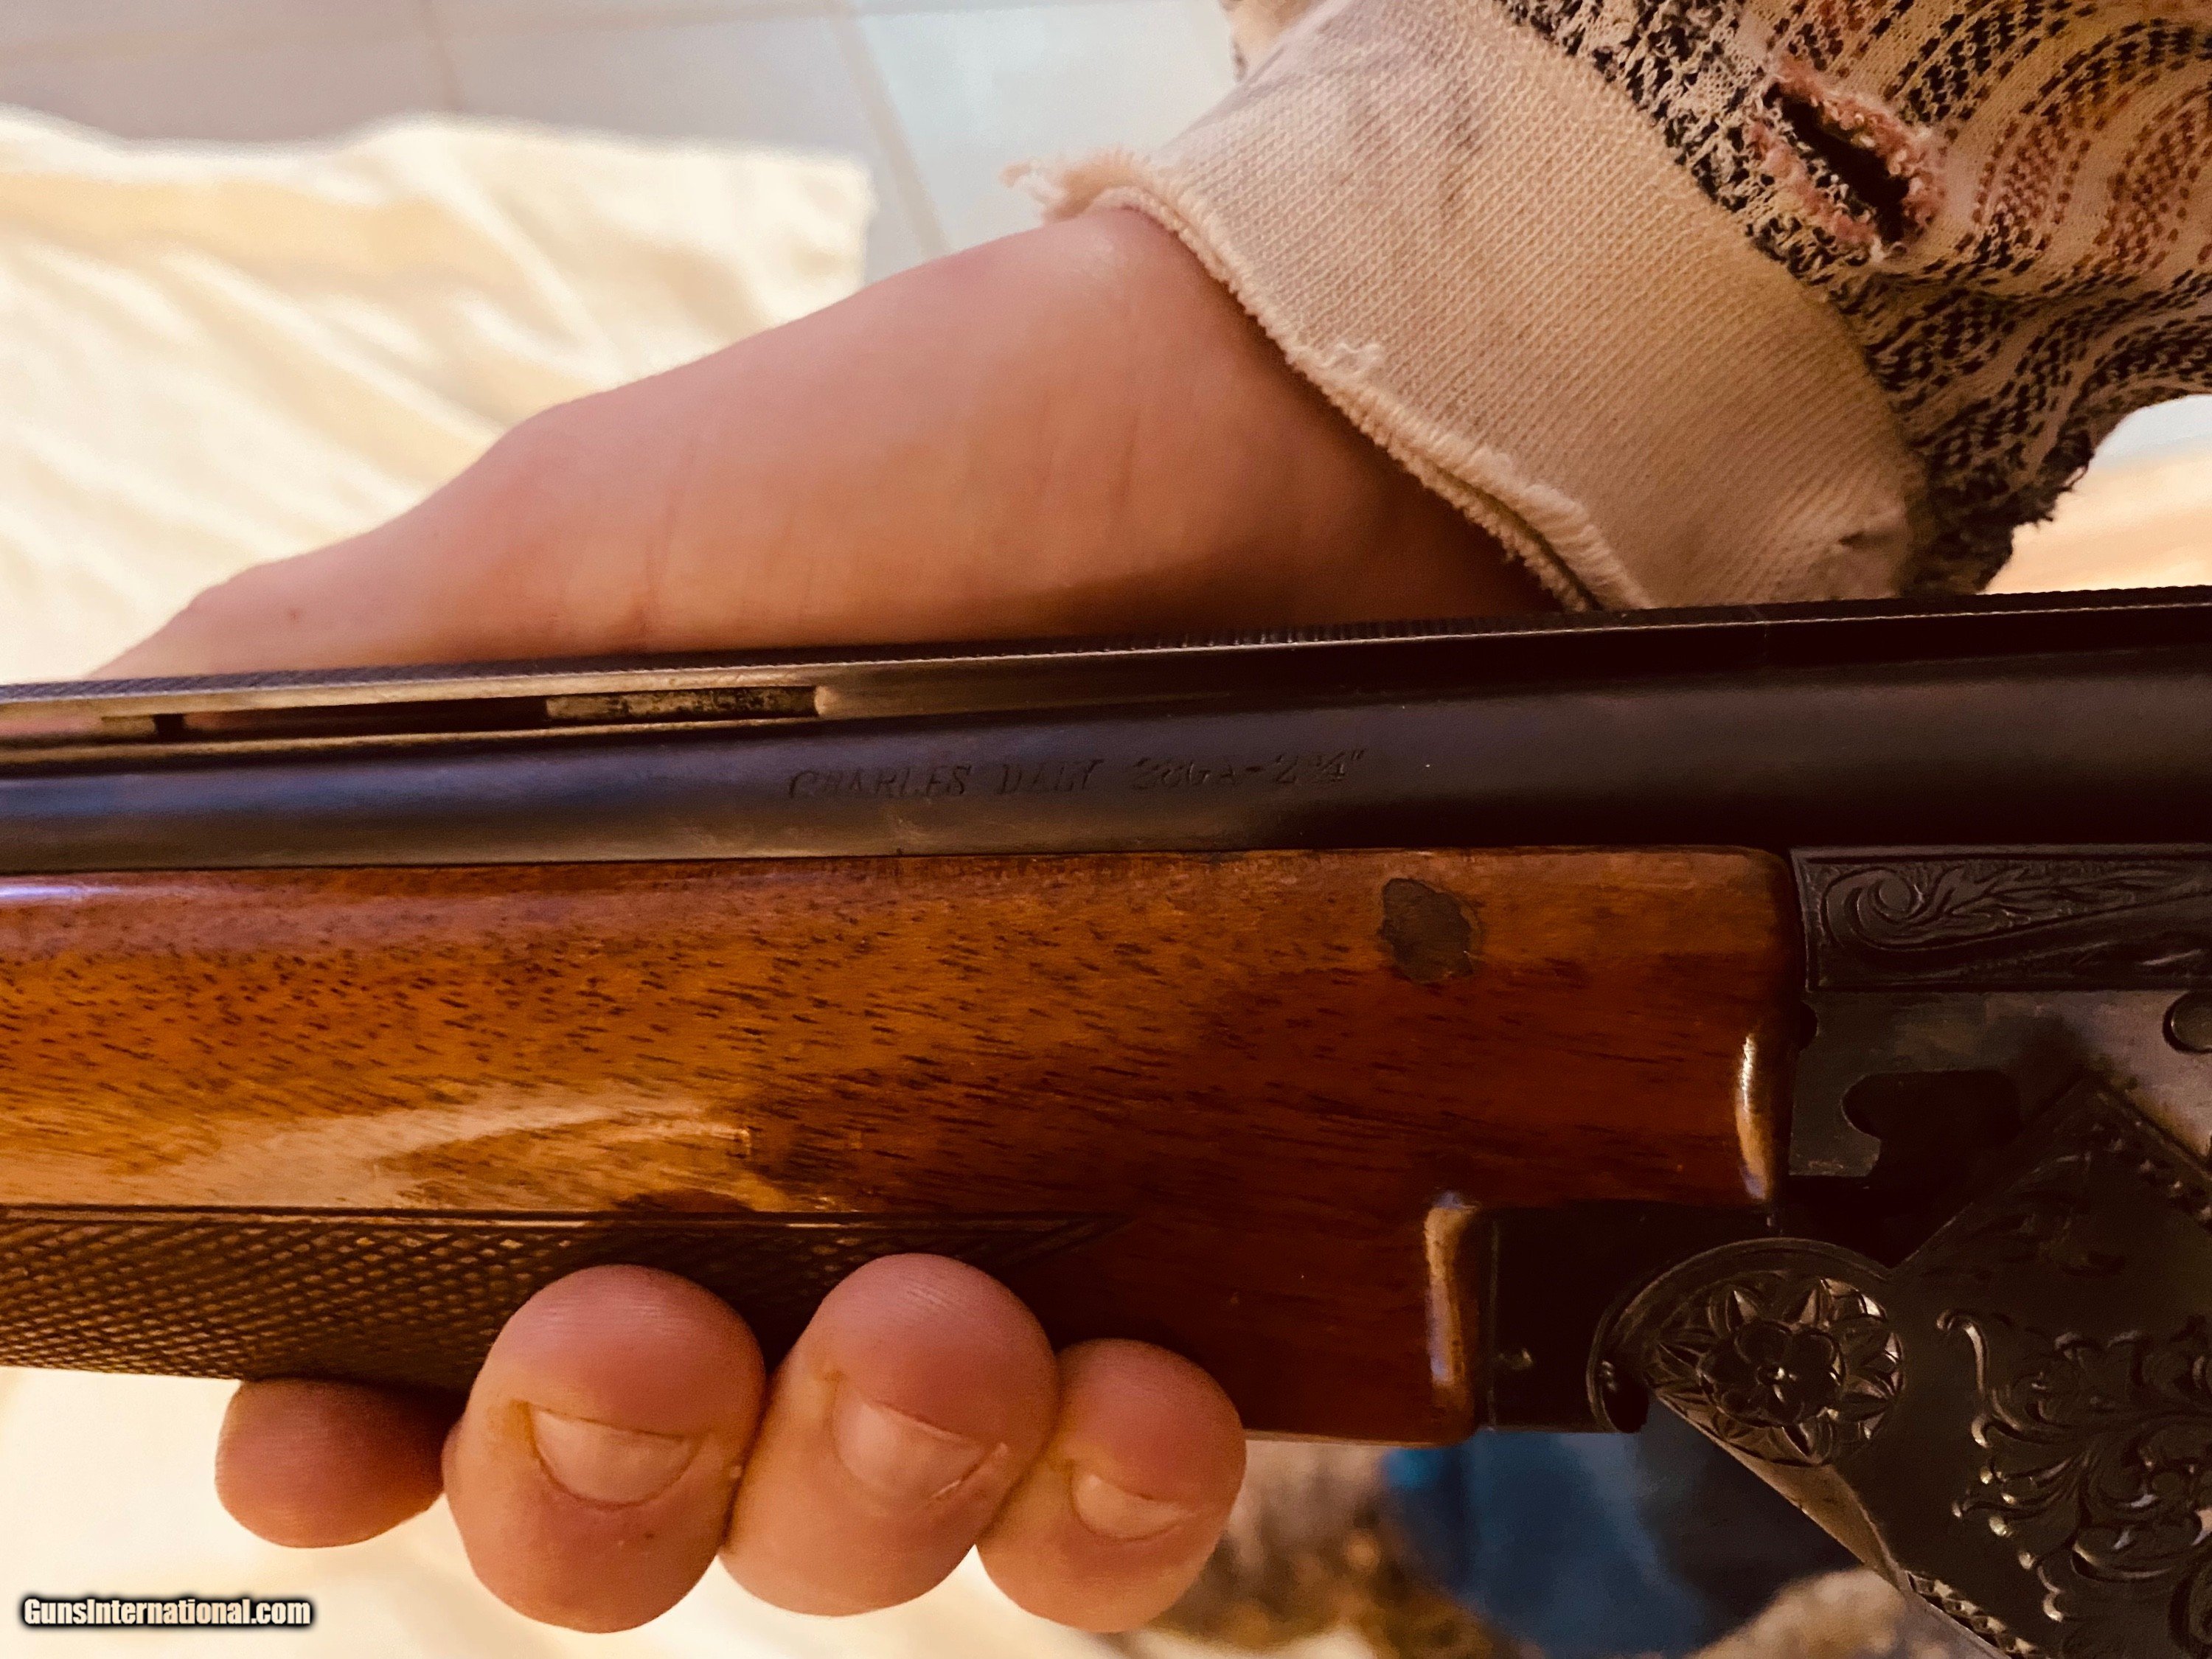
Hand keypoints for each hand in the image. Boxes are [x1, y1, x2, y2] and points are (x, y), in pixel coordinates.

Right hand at [114, 208, 1544, 1632]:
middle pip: (638, 1486)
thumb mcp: (575, 554)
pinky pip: (1123, 1498)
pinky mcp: (1202, 1252)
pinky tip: (1140, 1389)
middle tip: (645, 1333)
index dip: (368, 1435)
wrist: (1290, 437)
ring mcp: (995, 1230)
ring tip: (941, 1317)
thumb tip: (70, 798)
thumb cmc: (929, 471)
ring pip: (869, 1519)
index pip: (425, 1336)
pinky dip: (1111, 1502)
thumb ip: (322, 705)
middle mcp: (781, 1177)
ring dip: (864, 1483)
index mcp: (593, 1048)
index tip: (333, 1437)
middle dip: (604, 1471)